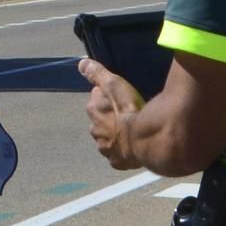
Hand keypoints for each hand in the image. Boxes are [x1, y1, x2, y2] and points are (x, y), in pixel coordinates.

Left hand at [79, 57, 144, 171]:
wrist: (144, 140)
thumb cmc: (129, 110)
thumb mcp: (113, 85)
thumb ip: (97, 73)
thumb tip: (81, 63)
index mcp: (93, 111)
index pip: (96, 100)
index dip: (106, 97)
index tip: (118, 96)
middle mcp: (95, 130)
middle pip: (100, 121)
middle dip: (109, 118)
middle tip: (126, 114)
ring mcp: (105, 148)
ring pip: (108, 139)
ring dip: (116, 135)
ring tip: (131, 131)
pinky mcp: (117, 162)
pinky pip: (118, 155)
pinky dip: (123, 151)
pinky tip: (133, 147)